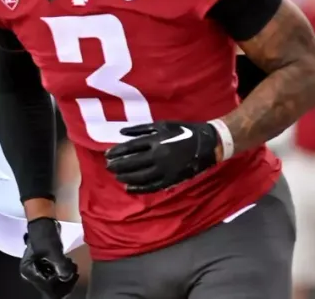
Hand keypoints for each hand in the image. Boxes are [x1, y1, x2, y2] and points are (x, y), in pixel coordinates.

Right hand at [19, 217, 77, 298]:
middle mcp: (32, 274)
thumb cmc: (43, 234)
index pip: (47, 289)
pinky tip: (69, 264)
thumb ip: (61, 267)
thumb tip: (67, 277)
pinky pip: (57, 275)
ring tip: (72, 266)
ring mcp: (39, 270)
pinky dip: (64, 272)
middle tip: (74, 272)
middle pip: (52, 288)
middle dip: (65, 282)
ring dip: (66, 276)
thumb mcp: (53, 251)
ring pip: (56, 282)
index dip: (62, 286)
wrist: (43, 222)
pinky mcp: (46, 266)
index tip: (73, 279)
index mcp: (29, 272)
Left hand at [104, 121, 218, 193]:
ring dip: (126, 177)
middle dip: (118, 166)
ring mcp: (165, 169)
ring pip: (140, 177)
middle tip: (108, 167)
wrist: (207, 144)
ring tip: (117, 176)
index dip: (117, 152)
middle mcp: (159, 156)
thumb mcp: (162, 125)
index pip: (130, 148)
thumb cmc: (183, 131)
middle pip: (133, 163)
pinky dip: (139, 189)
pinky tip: (129, 188)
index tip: (107, 155)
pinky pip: (153, 186)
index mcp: (156, 141)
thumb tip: (121, 133)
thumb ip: (141, 129)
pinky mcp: (172, 179)